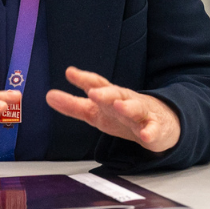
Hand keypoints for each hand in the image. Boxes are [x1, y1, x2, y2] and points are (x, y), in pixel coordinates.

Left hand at [46, 66, 179, 152]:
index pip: (98, 84)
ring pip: (135, 108)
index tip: (70, 73)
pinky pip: (153, 130)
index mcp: (110, 96)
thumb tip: (49, 96)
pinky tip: (146, 135)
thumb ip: (73, 105)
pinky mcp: (155, 128)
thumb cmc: (122, 116)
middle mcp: (126, 101)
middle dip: (105, 93)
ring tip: (119, 107)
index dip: (84, 79)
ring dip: (127, 107)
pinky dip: (150, 132)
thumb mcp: (95, 111)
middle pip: (116, 94)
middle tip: (94, 93)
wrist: (160, 124)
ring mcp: (142, 114)